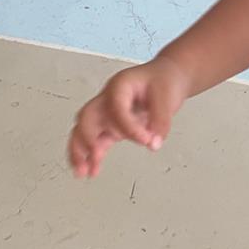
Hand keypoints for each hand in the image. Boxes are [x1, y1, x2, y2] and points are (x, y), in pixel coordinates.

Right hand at [68, 58, 190, 178]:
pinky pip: (95, 140)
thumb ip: (161, 121)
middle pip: (87, 117)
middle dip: (87, 137)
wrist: (166, 77)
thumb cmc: (163, 80)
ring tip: (83, 171)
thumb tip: (154, 143)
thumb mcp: (167, 98)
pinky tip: (91, 170)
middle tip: (95, 155)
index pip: (117, 107)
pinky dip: (91, 155)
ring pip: (84, 130)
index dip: (129, 126)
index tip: (145, 140)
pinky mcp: (111, 125)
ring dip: (80, 150)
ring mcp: (107, 112)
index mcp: (120, 86)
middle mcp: (108, 98)